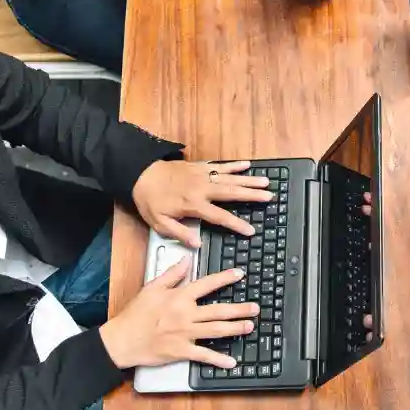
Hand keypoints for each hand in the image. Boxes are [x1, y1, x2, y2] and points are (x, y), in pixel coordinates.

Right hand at [99, 261, 257, 369]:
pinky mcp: (181, 352)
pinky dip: (218, 360)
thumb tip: (187, 260)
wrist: (122, 340)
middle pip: (218, 310)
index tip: (239, 274)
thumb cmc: (136, 314)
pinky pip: (204, 356)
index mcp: (179, 297)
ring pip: (216, 330)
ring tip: (250, 326)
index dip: (225, 278)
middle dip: (239, 309)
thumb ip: (172, 274)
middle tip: (255, 308)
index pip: (207, 284)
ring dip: (235, 328)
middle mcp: (186, 315)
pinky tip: (231, 362)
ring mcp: (185, 334)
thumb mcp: (152, 287)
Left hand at [132, 158, 273, 247]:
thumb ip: (179, 234)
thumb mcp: (159, 223)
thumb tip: (196, 244)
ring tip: (266, 182)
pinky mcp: (199, 167)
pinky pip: (220, 166)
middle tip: (269, 197)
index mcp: (193, 205)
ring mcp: (202, 176)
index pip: (219, 217)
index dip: (236, 224)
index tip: (250, 230)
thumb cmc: (150, 200)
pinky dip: (234, 165)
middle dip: (252, 195)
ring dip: (248, 180)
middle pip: (231, 193)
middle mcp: (201, 189)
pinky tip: (247, 165)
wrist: (141, 175)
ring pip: (230, 178)